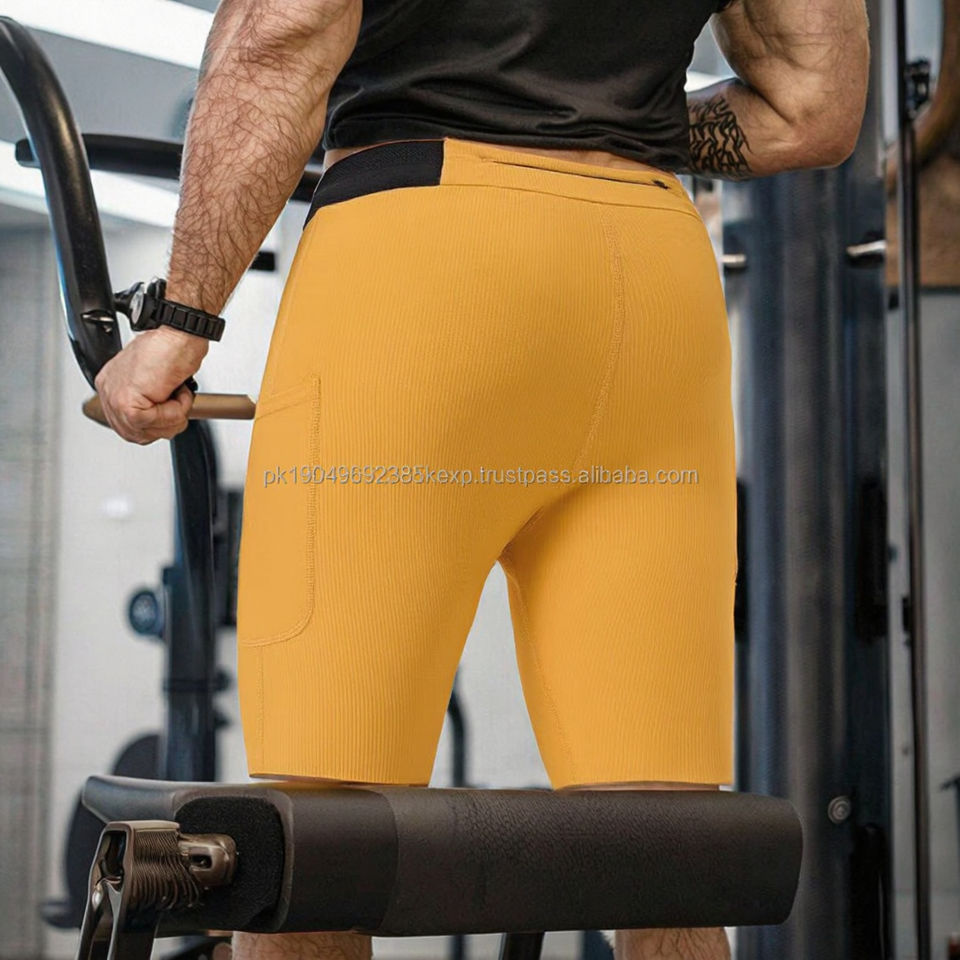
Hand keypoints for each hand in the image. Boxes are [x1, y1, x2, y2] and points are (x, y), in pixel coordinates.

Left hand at [93, 326, 208, 443]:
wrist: (181, 332)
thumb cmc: (175, 347)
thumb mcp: (157, 379)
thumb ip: (150, 398)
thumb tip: (160, 416)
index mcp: (113, 385)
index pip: (129, 425)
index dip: (157, 425)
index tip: (172, 413)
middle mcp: (110, 390)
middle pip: (135, 434)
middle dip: (165, 425)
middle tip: (179, 406)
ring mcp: (115, 396)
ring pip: (144, 432)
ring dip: (172, 418)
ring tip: (179, 395)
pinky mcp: (127, 401)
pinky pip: (152, 422)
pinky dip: (175, 413)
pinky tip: (179, 393)